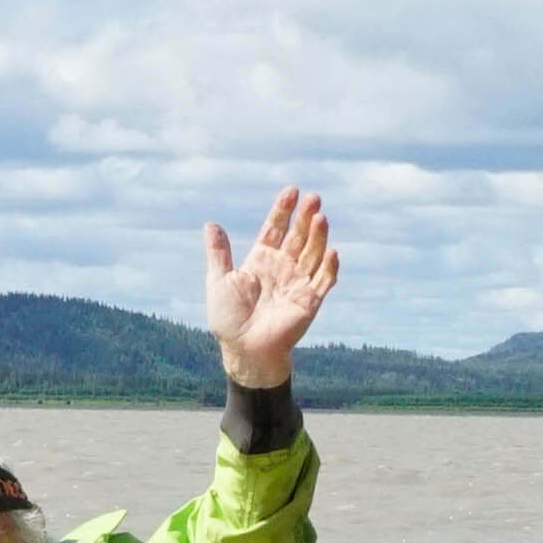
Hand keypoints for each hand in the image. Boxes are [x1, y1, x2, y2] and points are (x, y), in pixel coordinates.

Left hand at [202, 186, 337, 389]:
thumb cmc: (228, 319)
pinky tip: (331, 251)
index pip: (276, 229)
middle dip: (306, 218)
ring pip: (313, 254)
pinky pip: (323, 281)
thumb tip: (210, 224)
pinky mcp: (310, 301)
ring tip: (320, 218)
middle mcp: (283, 268)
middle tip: (313, 198)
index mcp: (262, 260)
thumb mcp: (219, 281)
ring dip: (318, 237)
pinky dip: (329, 267)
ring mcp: (298, 283)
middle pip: (298, 237)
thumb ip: (218, 253)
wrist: (243, 350)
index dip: (283, 210)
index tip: (291, 191)